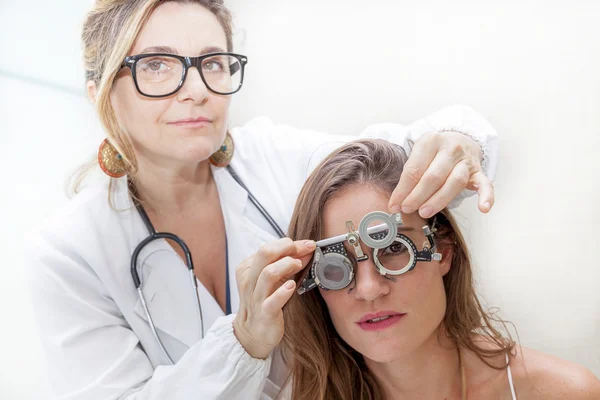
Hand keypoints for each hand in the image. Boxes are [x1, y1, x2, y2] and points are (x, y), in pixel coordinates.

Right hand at [233, 238, 315, 358]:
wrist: (254, 332)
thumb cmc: (265, 300)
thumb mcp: (273, 279)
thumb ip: (287, 263)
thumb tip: (307, 249)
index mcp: (248, 268)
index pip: (268, 247)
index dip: (289, 243)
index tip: (307, 244)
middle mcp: (249, 280)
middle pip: (264, 253)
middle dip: (287, 247)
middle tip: (305, 250)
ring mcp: (256, 297)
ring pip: (268, 274)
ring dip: (287, 265)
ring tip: (299, 265)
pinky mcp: (265, 314)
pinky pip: (272, 301)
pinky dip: (283, 291)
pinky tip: (292, 286)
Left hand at [389, 130, 493, 217]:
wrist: (461, 138)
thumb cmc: (435, 152)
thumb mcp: (419, 154)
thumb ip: (410, 174)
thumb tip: (397, 202)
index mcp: (431, 141)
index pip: (414, 169)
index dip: (402, 190)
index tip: (394, 205)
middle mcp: (451, 148)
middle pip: (433, 176)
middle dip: (417, 196)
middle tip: (407, 209)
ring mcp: (466, 160)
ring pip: (455, 182)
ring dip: (438, 200)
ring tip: (424, 212)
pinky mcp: (479, 171)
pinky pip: (485, 184)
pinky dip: (487, 196)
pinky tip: (483, 208)